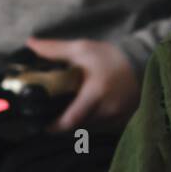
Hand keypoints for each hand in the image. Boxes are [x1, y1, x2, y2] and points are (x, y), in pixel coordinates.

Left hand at [27, 36, 141, 133]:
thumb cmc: (108, 56)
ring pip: (87, 127)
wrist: (140, 62)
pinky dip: (88, 120)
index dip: (55, 126)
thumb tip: (30, 44)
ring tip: (66, 110)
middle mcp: (107, 108)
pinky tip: (84, 110)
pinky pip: (98, 126)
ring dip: (76, 122)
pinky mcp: (121, 120)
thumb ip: (54, 49)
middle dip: (62, 123)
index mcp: (95, 92)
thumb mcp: (81, 49)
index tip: (42, 124)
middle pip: (77, 126)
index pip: (71, 119)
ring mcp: (115, 117)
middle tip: (49, 115)